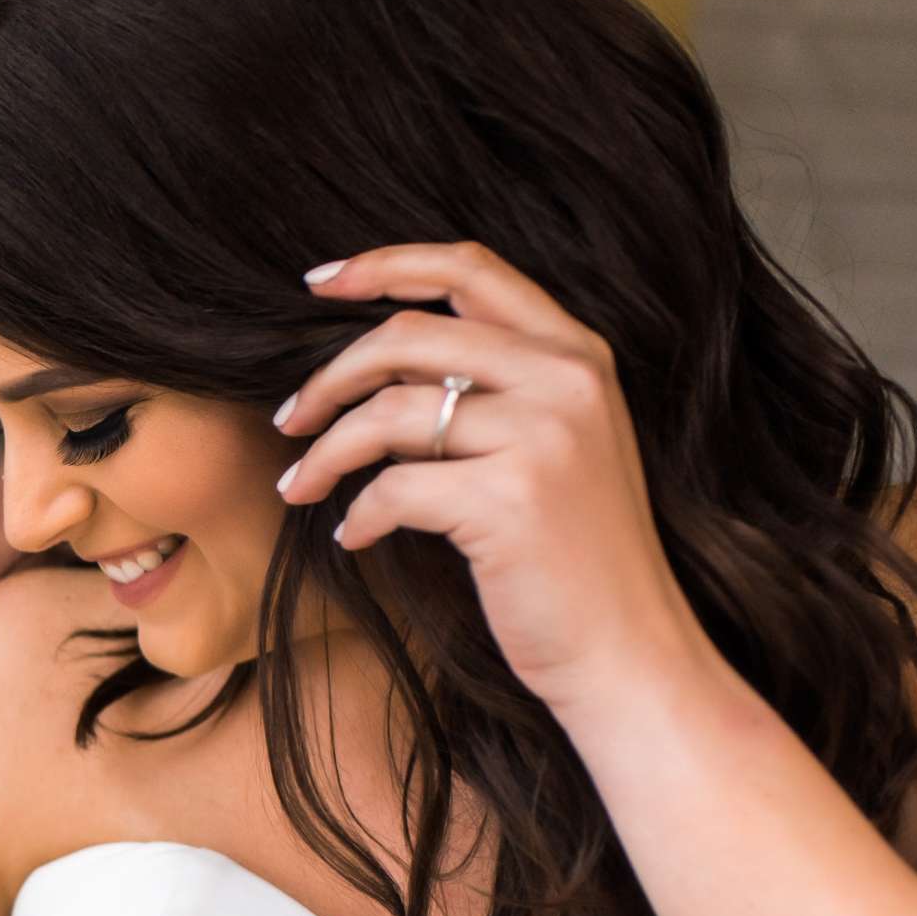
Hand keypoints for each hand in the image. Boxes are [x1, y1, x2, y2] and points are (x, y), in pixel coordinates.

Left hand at [273, 242, 710, 720]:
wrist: (627, 650)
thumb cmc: (572, 556)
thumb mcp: (551, 446)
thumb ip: (488, 390)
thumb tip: (377, 366)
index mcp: (577, 353)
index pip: (470, 267)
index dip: (384, 266)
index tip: (318, 283)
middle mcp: (566, 379)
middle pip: (407, 336)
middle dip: (328, 377)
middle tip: (288, 420)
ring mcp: (543, 436)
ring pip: (387, 414)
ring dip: (325, 453)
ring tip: (300, 487)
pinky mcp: (510, 500)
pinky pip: (392, 489)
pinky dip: (357, 516)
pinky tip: (355, 537)